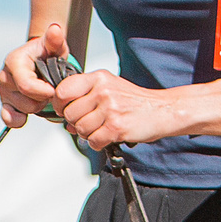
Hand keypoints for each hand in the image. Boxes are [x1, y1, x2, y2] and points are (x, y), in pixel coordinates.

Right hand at [0, 19, 69, 127]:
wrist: (41, 61)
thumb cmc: (48, 54)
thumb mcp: (55, 46)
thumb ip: (55, 39)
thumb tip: (55, 29)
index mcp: (14, 61)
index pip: (26, 85)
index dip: (44, 91)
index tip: (55, 88)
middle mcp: (5, 76)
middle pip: (26, 100)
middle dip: (43, 98)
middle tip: (50, 88)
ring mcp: (3, 91)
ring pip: (23, 110)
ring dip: (37, 106)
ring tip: (42, 94)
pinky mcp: (4, 103)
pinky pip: (8, 118)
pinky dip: (18, 120)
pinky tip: (27, 115)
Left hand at [53, 68, 179, 150]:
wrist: (162, 110)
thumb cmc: (134, 101)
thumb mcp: (109, 86)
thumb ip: (85, 96)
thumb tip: (63, 117)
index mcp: (98, 78)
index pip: (63, 90)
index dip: (59, 104)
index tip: (64, 110)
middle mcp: (103, 91)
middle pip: (69, 113)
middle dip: (76, 122)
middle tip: (90, 122)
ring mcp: (110, 109)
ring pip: (80, 129)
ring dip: (88, 134)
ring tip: (101, 128)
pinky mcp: (117, 127)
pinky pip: (93, 141)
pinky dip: (98, 143)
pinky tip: (108, 136)